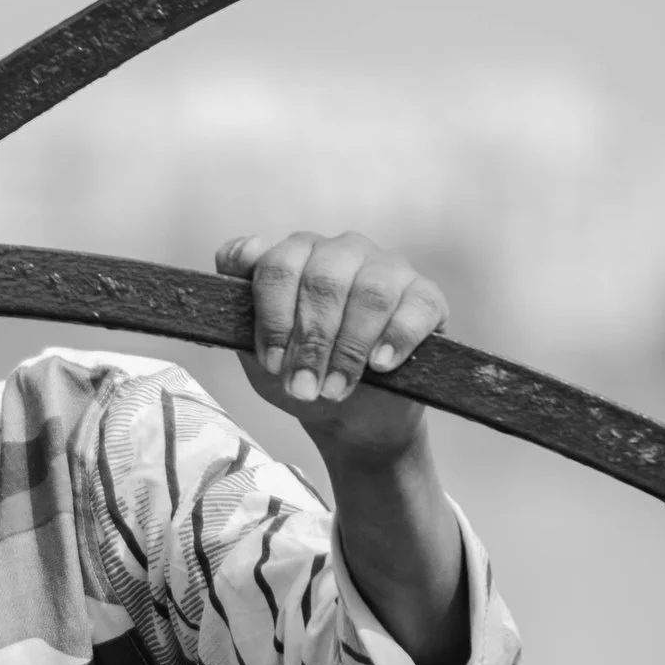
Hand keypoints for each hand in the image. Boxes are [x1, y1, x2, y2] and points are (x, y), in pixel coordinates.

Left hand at [215, 231, 448, 456]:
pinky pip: (415, 306)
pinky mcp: (426, 296)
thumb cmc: (301, 373)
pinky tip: (380, 365)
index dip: (273, 318)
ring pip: (371, 291)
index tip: (272, 364)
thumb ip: (238, 299)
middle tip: (304, 388)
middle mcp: (341, 251)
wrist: (351, 415)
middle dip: (311, 342)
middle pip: (324, 280)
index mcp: (297, 254)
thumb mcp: (257, 347)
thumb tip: (245, 248)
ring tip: (337, 388)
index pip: (278, 265)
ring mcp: (387, 268)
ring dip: (350, 347)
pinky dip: (396, 338)